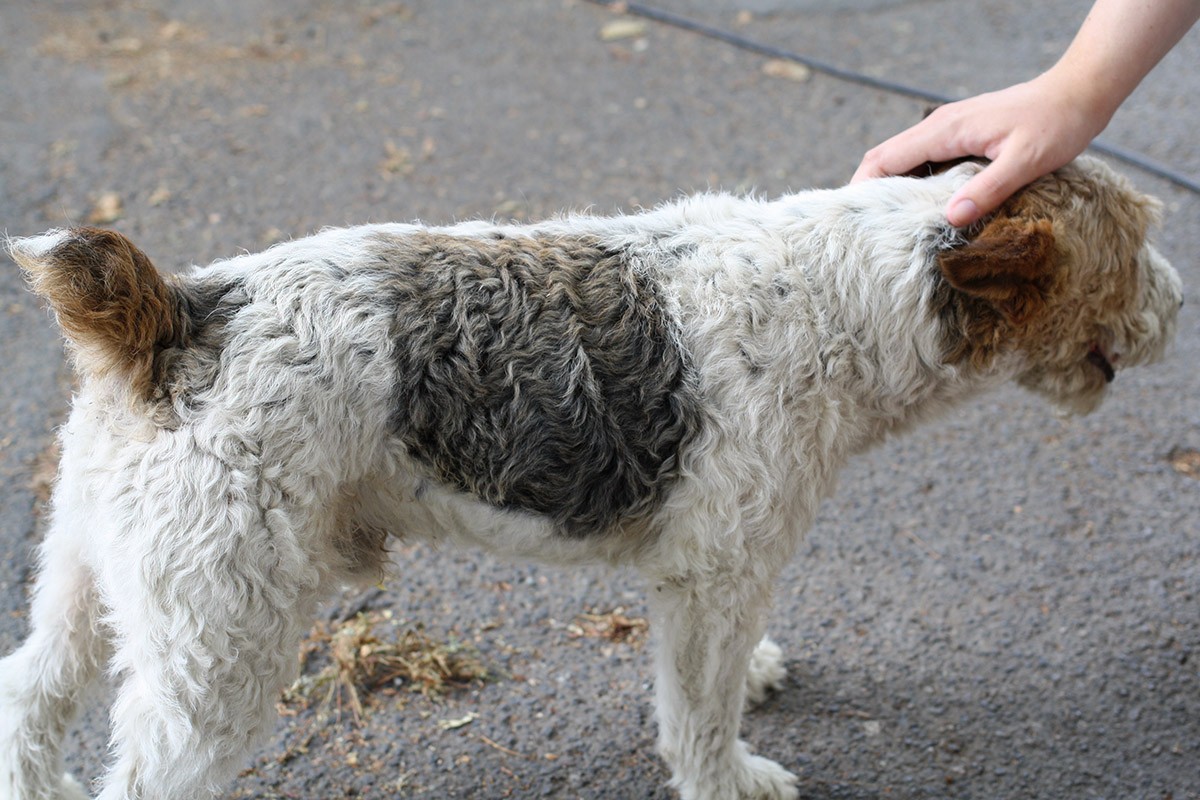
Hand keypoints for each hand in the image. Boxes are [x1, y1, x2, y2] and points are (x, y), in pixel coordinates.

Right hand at [852, 71, 1110, 226]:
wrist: (1080, 91)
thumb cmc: (1057, 124)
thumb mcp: (1027, 161)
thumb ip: (988, 189)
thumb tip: (950, 218)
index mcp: (946, 130)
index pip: (885, 158)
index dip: (862, 188)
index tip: (852, 220)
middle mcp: (941, 125)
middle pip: (885, 157)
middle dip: (868, 190)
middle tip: (863, 229)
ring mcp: (951, 127)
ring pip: (902, 157)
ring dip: (889, 186)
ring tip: (886, 223)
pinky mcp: (962, 133)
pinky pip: (923, 156)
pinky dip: (910, 179)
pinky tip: (920, 204)